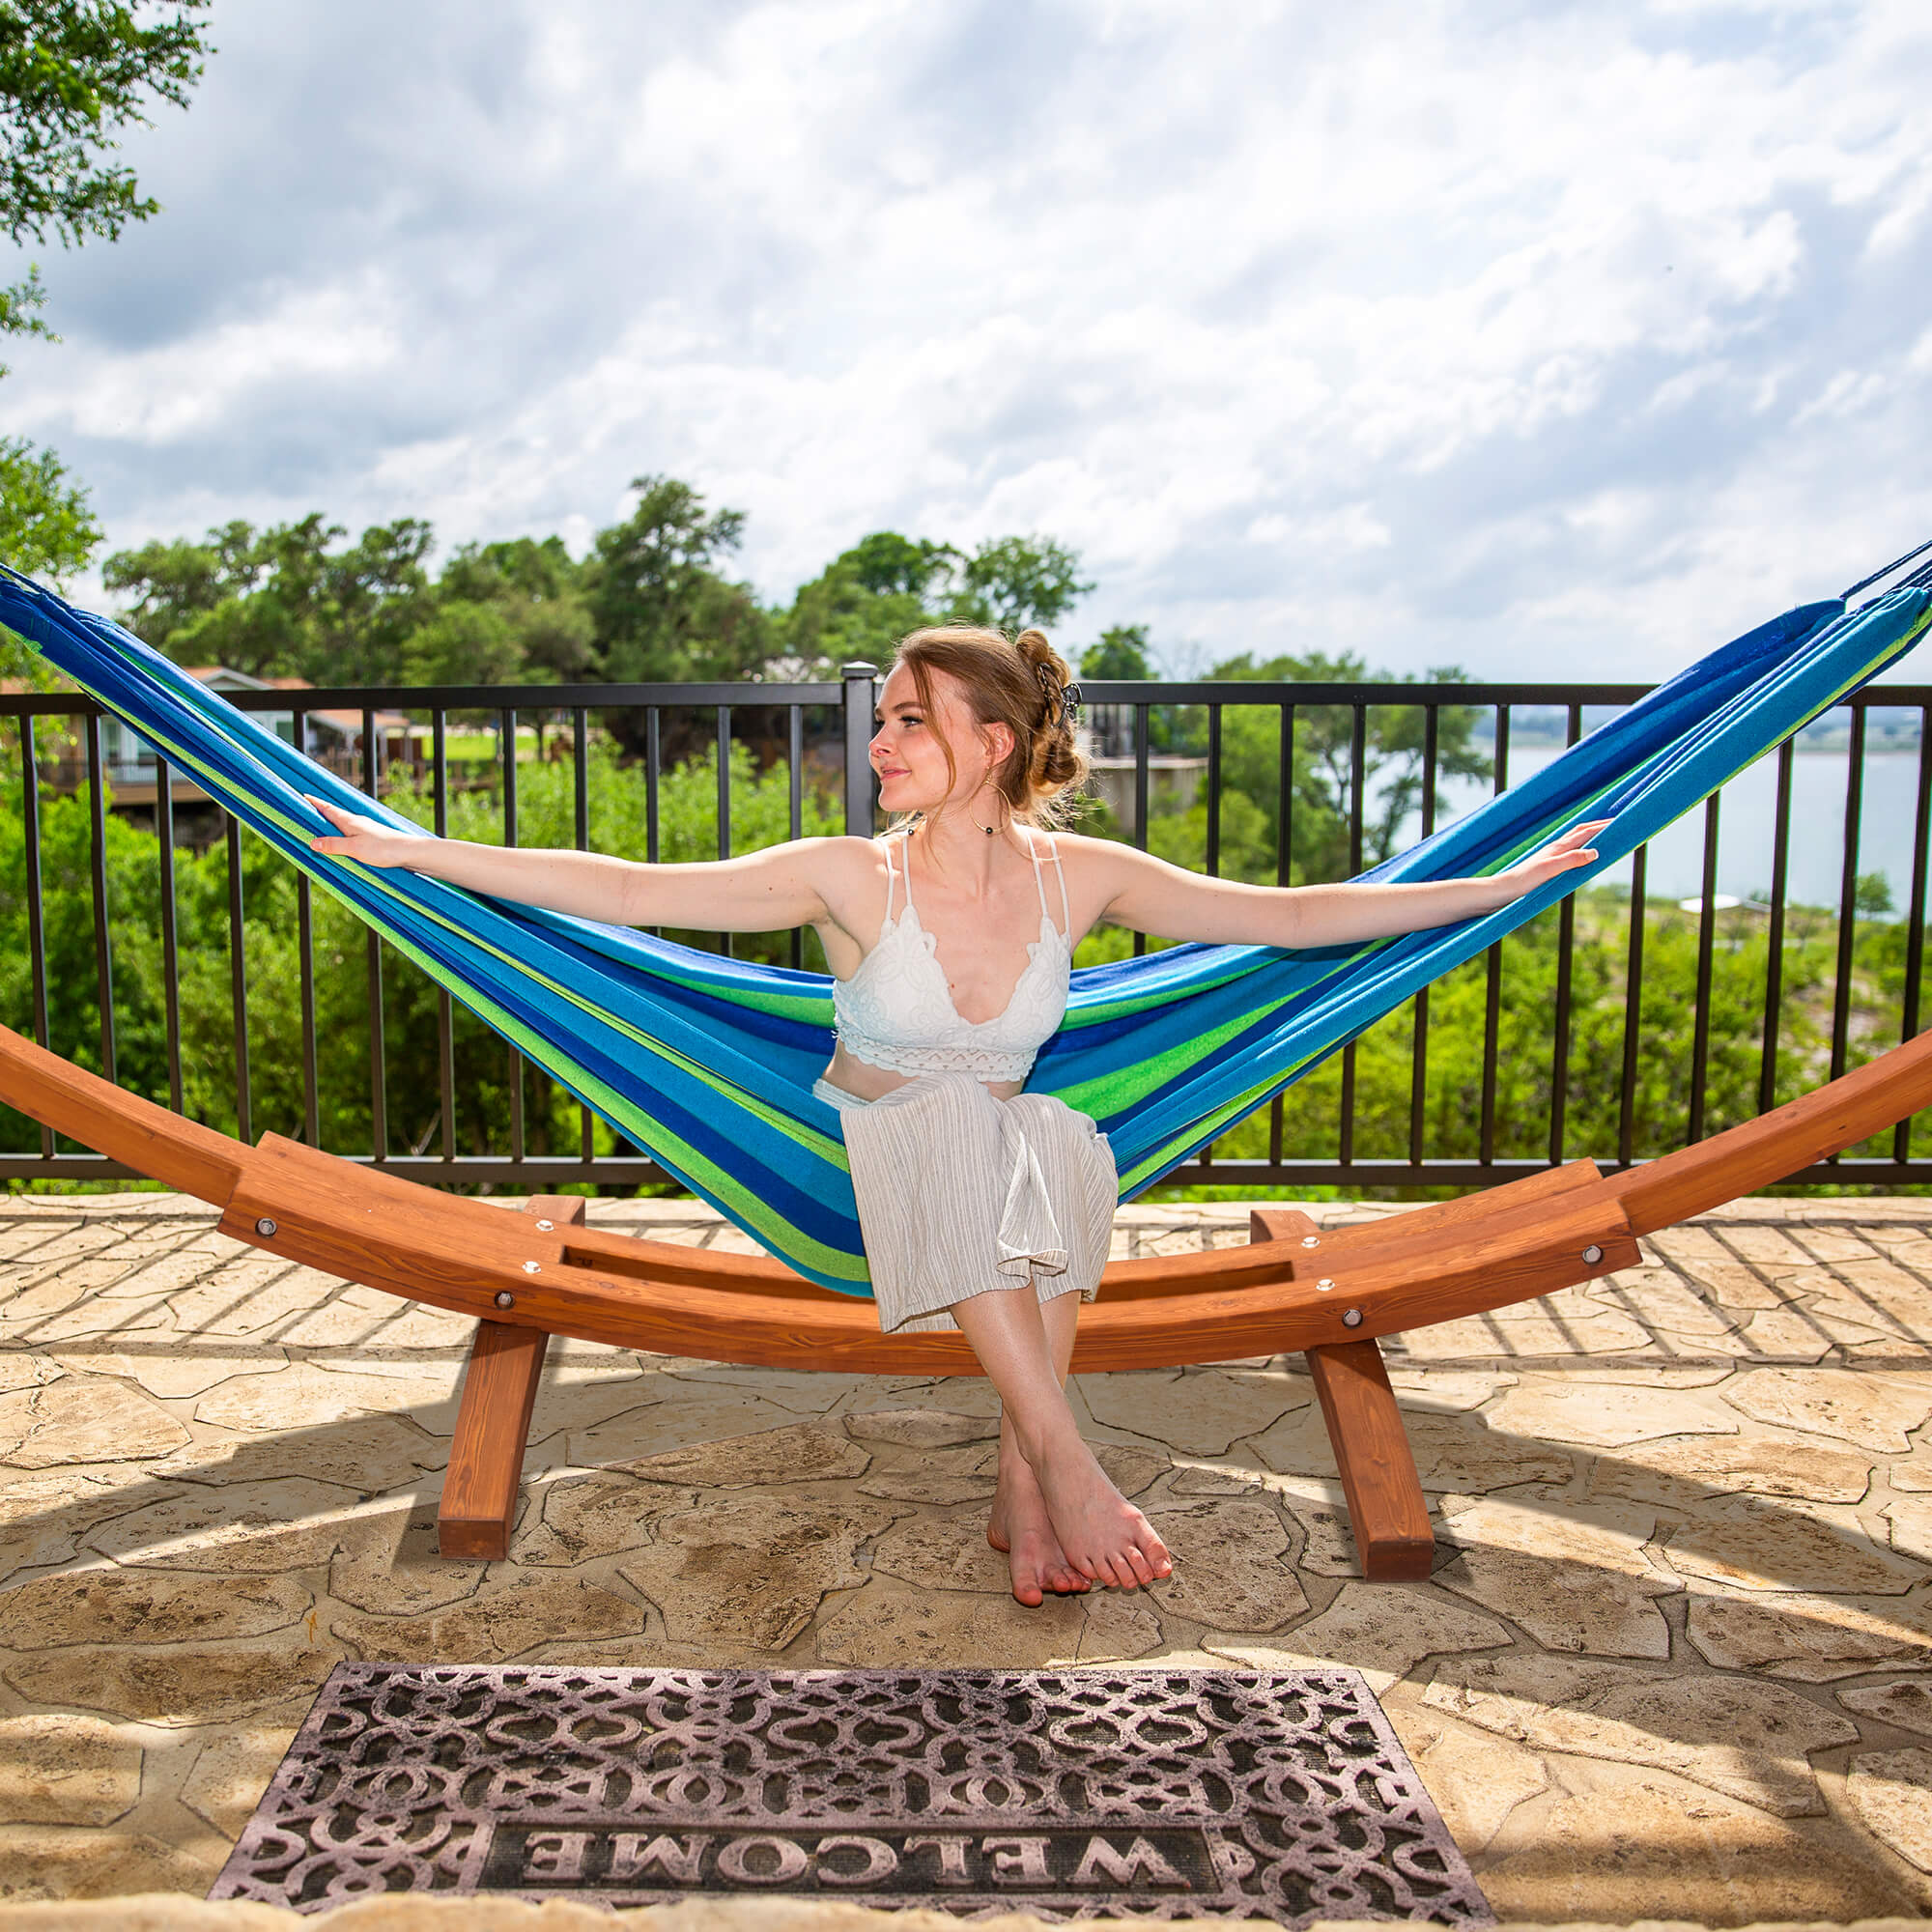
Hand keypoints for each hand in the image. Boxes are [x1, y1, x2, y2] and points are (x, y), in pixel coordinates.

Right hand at [305, 795, 421, 867]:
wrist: (410, 853)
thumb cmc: (384, 848)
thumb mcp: (354, 848)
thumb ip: (333, 845)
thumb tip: (312, 842)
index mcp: (350, 821)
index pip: (327, 808)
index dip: (314, 803)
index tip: (302, 796)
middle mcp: (357, 823)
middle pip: (334, 816)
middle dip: (320, 813)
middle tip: (306, 811)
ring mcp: (366, 830)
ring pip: (343, 826)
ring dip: (331, 825)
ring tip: (319, 827)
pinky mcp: (373, 839)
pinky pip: (351, 835)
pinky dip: (342, 836)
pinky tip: (342, 842)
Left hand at [1496, 818, 1610, 896]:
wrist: (1504, 890)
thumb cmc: (1525, 880)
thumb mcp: (1550, 870)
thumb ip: (1571, 860)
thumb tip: (1596, 852)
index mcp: (1559, 847)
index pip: (1585, 831)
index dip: (1603, 825)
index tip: (1620, 820)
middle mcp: (1555, 848)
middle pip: (1581, 831)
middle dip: (1598, 825)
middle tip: (1616, 821)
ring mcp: (1550, 855)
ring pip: (1574, 839)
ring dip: (1589, 833)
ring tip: (1602, 831)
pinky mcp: (1546, 864)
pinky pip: (1569, 850)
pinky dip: (1580, 846)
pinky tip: (1579, 852)